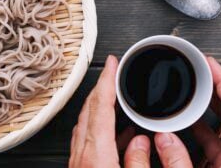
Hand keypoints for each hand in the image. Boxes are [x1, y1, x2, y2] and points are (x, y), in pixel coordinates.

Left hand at [69, 55, 190, 167]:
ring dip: (100, 107)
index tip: (112, 62)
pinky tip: (116, 135)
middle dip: (102, 87)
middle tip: (113, 73)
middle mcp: (82, 156)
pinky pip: (87, 141)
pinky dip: (99, 129)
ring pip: (86, 124)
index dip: (107, 80)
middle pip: (90, 110)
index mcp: (96, 156)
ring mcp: (78, 162)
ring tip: (117, 99)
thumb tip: (141, 141)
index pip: (100, 107)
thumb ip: (139, 161)